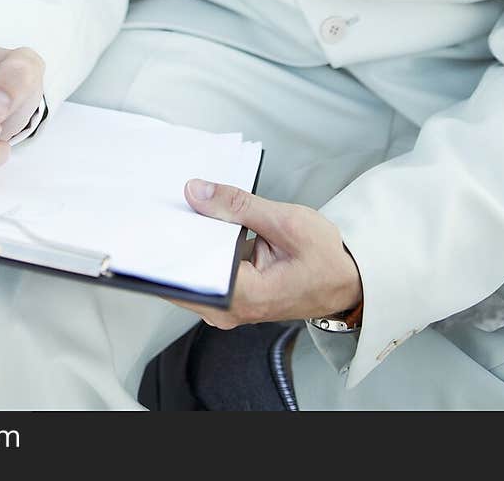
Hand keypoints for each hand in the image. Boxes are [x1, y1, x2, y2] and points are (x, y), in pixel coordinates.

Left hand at [162, 179, 362, 328]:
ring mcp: (229, 307)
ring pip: (192, 274)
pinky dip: (201, 248)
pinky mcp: (232, 297)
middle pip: (184, 276)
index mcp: (244, 297)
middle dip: (176, 239)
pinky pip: (205, 273)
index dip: (170, 245)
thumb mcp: (285, 222)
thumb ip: (238, 206)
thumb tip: (196, 191)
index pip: (188, 276)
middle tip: (164, 202)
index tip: (156, 216)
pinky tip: (200, 222)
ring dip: (188, 242)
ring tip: (181, 207)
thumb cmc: (324, 258)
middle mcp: (230, 310)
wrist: (347, 281)